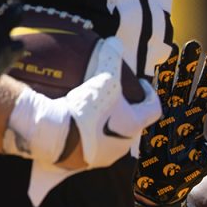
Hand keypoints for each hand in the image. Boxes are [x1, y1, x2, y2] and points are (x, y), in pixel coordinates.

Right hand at [5, 36, 160, 168]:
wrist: (53, 134)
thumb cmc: (85, 107)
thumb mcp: (102, 77)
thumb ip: (110, 58)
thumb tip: (114, 42)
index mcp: (132, 126)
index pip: (153, 110)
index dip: (150, 95)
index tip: (141, 85)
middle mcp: (120, 147)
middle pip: (131, 127)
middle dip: (127, 113)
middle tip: (117, 99)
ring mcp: (100, 158)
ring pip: (110, 140)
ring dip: (106, 127)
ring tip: (95, 112)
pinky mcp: (80, 165)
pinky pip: (88, 149)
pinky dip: (86, 138)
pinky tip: (74, 127)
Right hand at [135, 41, 206, 206]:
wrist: (162, 192)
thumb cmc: (185, 177)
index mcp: (193, 122)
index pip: (204, 94)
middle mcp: (178, 116)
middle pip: (186, 86)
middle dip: (190, 66)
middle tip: (195, 45)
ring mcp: (162, 120)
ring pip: (168, 89)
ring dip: (172, 70)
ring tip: (176, 50)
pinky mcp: (149, 126)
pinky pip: (152, 103)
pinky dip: (155, 86)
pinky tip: (158, 69)